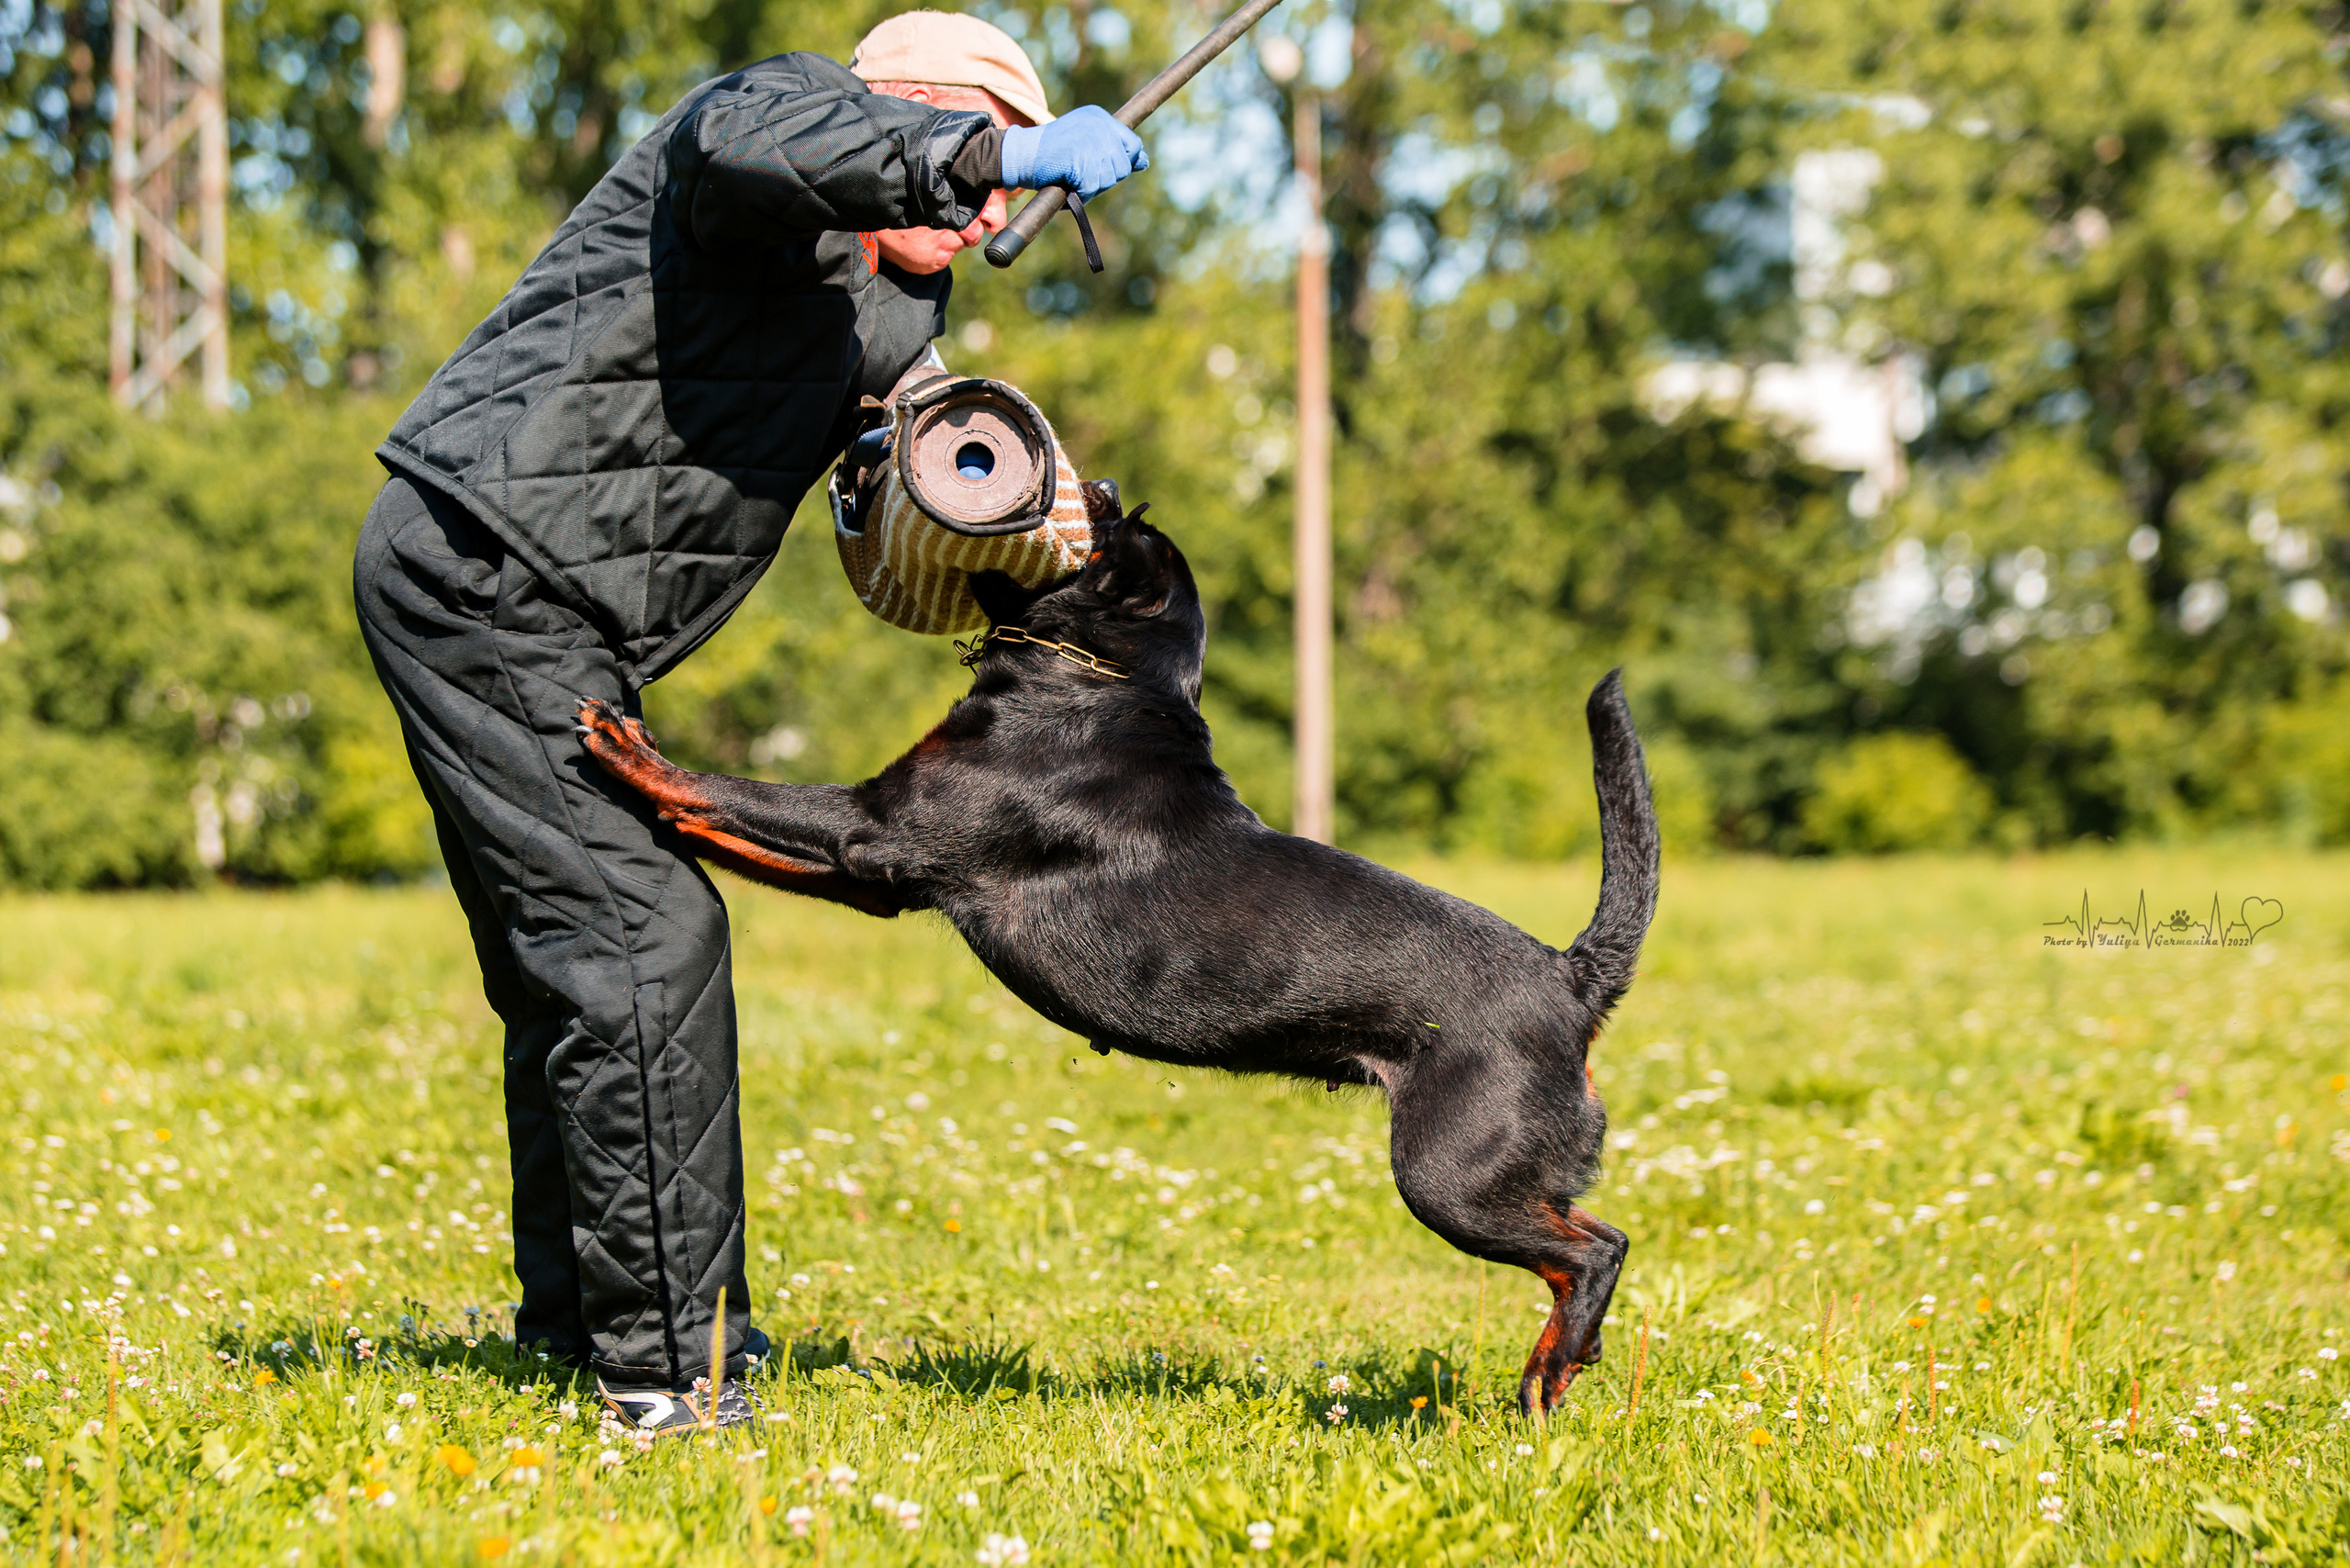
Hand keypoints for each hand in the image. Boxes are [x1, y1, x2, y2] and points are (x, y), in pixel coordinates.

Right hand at [1000, 106, 1149, 200]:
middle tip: (1082, 175)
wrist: (1020, 154)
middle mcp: (1098, 125)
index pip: (1133, 144)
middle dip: (1105, 178)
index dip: (1125, 162)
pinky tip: (1068, 185)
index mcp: (1099, 117)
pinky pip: (1091, 187)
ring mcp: (1089, 141)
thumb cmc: (1050, 153)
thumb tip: (1144, 162)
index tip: (1107, 169)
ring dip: (1092, 187)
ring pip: (1109, 179)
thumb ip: (1113, 150)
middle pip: (1122, 166)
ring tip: (1072, 178)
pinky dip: (1080, 194)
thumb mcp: (1085, 145)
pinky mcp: (1079, 159)